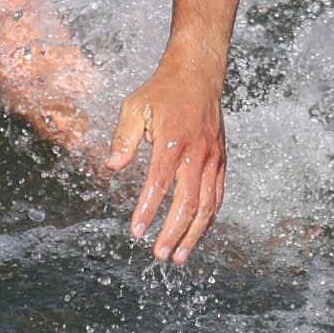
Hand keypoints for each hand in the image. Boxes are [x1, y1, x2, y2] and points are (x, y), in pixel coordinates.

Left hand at [105, 67, 225, 264]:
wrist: (198, 76)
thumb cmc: (161, 92)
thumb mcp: (134, 107)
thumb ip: (123, 138)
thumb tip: (112, 166)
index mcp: (174, 142)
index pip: (159, 184)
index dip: (147, 210)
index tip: (136, 231)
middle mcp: (197, 154)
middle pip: (188, 203)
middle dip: (174, 233)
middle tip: (160, 255)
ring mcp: (213, 160)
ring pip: (207, 206)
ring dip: (193, 234)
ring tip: (179, 257)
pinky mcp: (221, 162)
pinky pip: (217, 197)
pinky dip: (208, 220)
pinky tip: (196, 235)